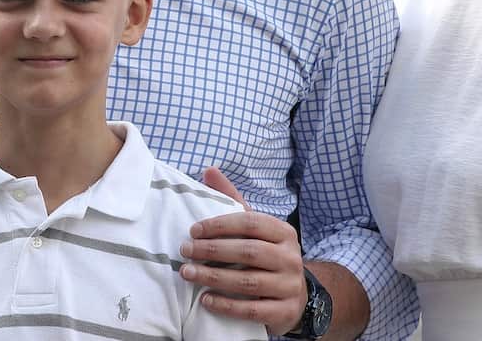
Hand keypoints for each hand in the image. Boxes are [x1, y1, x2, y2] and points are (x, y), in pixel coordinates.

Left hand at [180, 167, 306, 335]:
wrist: (296, 295)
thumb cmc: (267, 255)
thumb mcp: (255, 227)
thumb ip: (232, 200)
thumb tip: (209, 170)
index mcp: (283, 232)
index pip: (250, 223)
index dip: (220, 225)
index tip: (193, 230)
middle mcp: (290, 258)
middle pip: (248, 252)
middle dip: (212, 251)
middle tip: (185, 251)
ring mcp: (290, 286)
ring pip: (248, 282)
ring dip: (214, 278)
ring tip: (187, 273)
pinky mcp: (285, 312)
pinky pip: (252, 310)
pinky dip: (227, 305)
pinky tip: (206, 300)